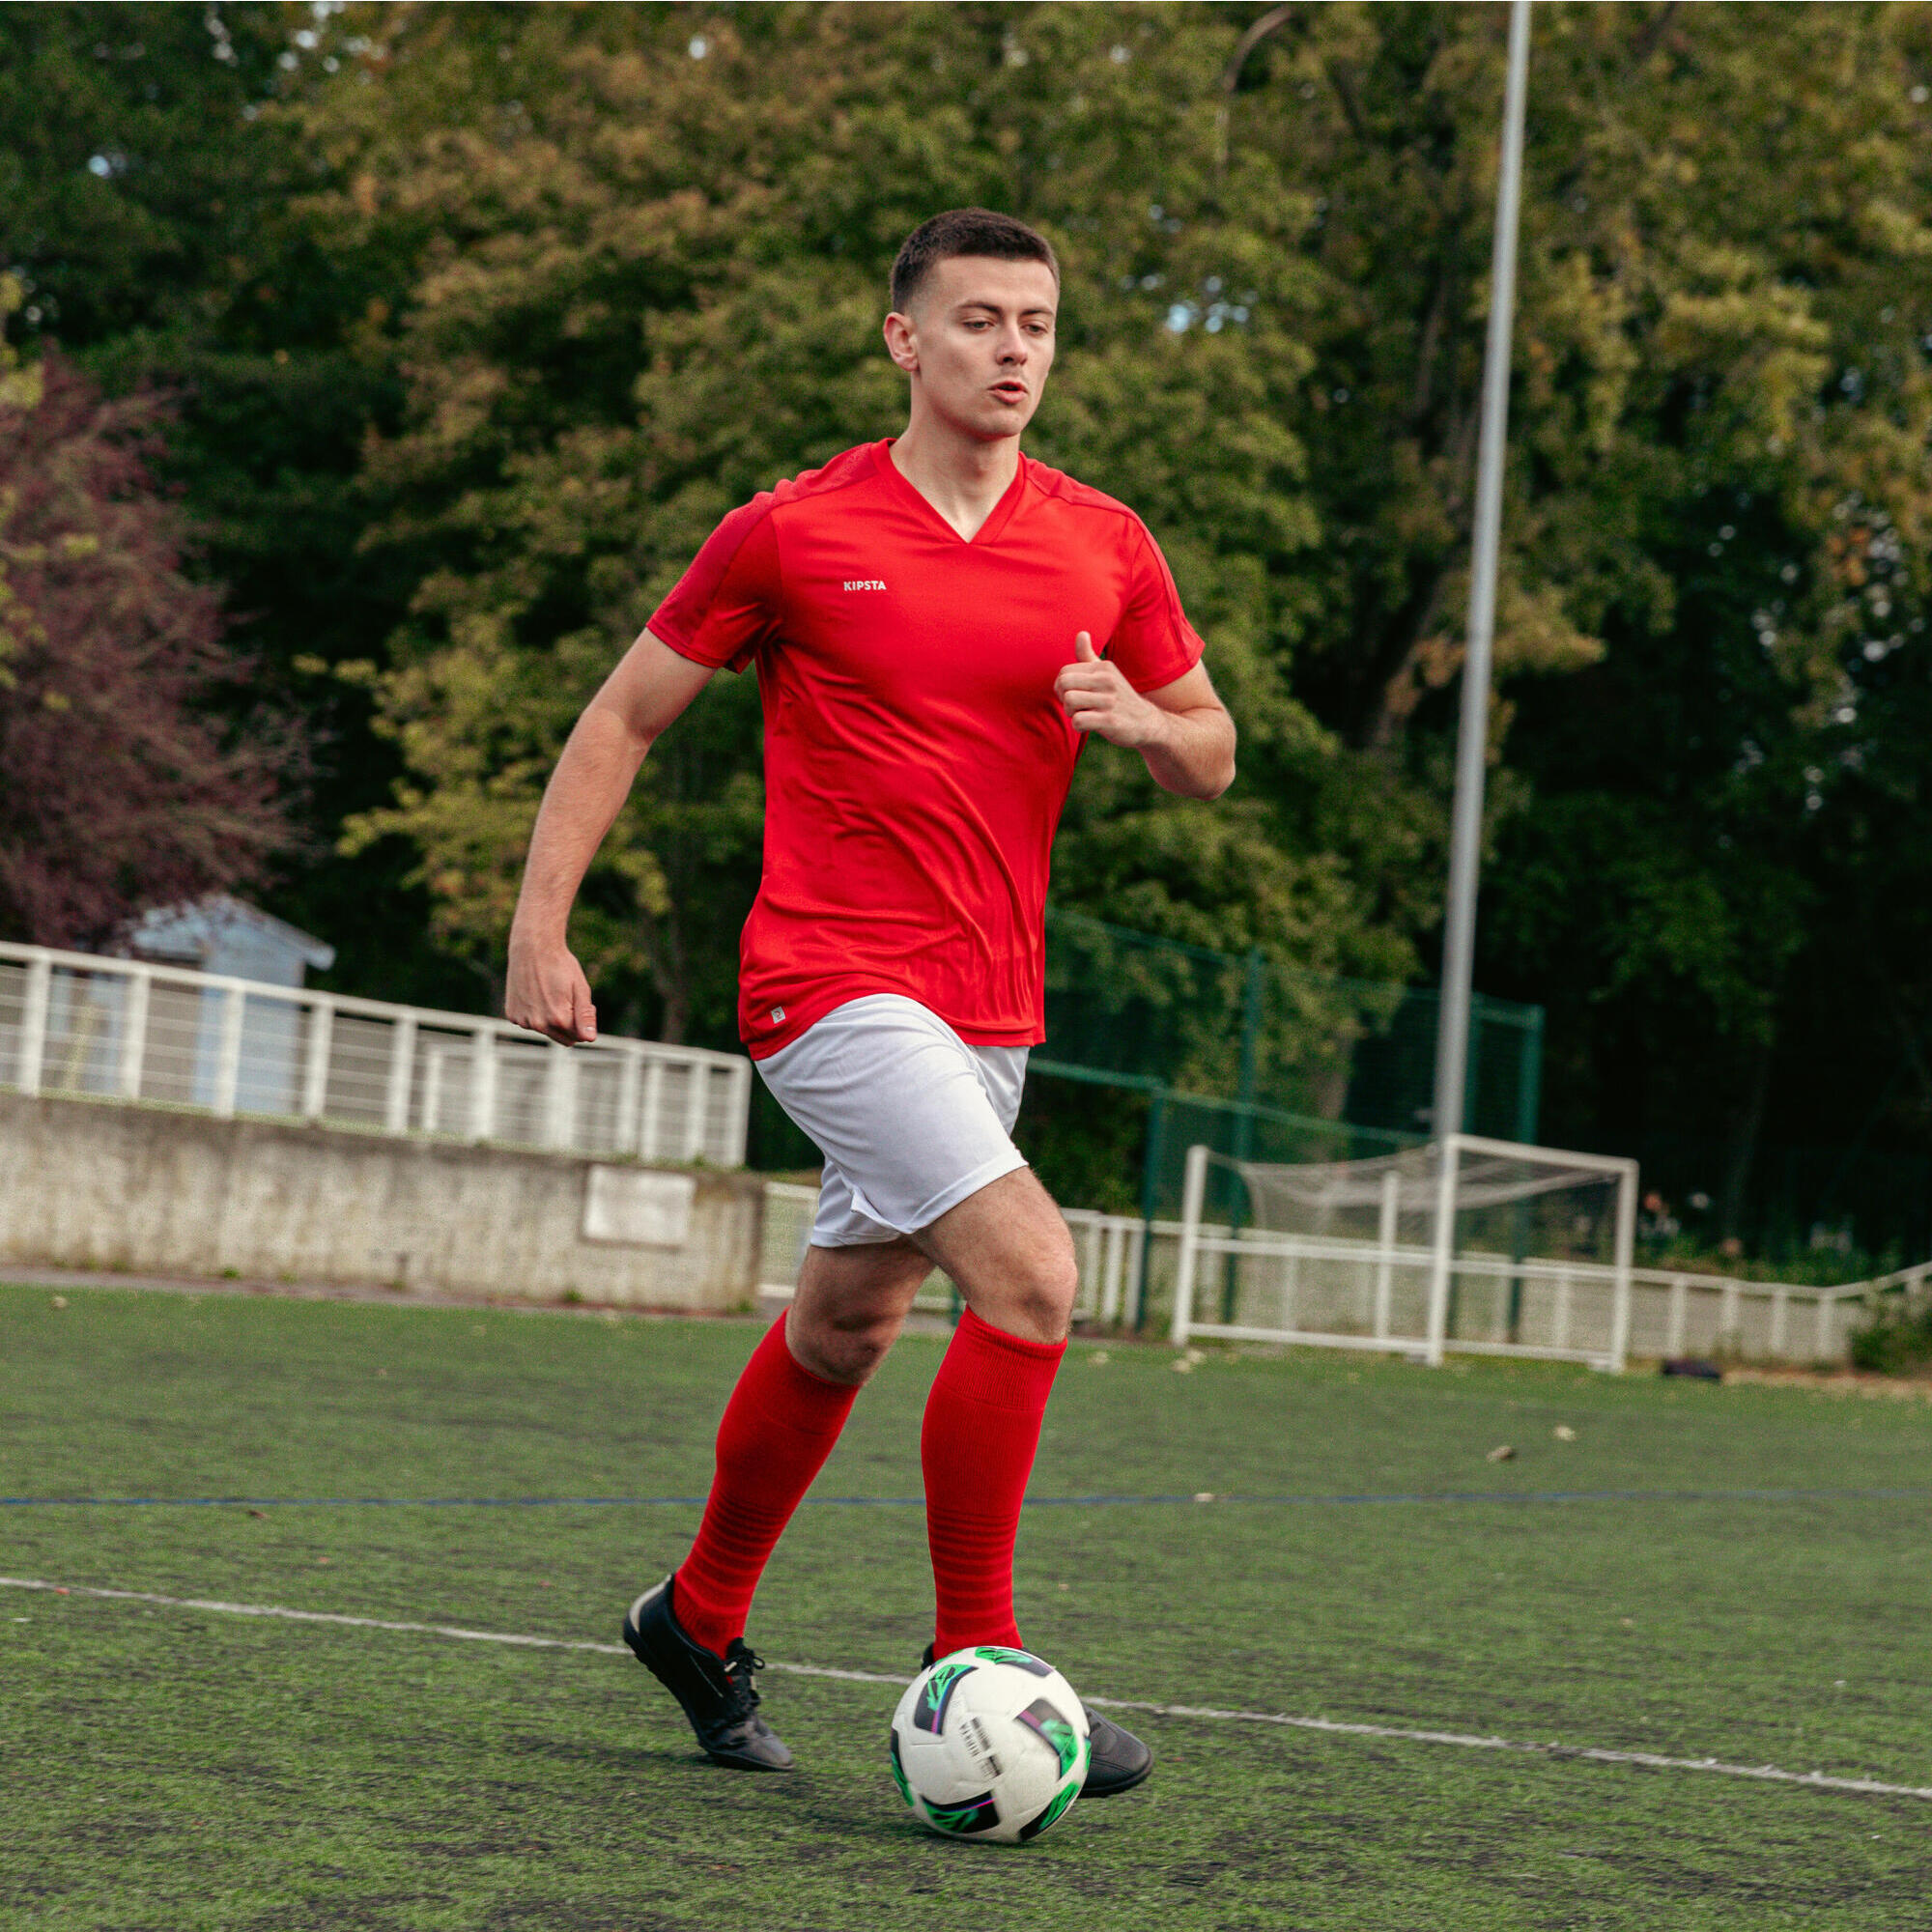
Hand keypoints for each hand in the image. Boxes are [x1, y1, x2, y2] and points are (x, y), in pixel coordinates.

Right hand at [505, 933, 597, 1043]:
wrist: (532, 948)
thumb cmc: (560, 966)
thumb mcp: (580, 988)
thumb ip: (585, 1016)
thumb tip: (590, 1039)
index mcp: (558, 1019)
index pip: (579, 1036)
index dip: (583, 1021)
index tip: (580, 1002)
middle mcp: (538, 1024)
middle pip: (563, 1039)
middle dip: (569, 1025)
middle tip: (567, 1000)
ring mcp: (522, 1020)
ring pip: (546, 1030)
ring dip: (550, 1019)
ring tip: (549, 993)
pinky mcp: (512, 1015)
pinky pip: (529, 1022)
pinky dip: (534, 1013)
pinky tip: (535, 993)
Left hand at [1054, 631, 1164, 749]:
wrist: (1147, 723)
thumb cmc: (1119, 698)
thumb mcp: (1107, 674)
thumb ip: (1089, 656)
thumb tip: (1081, 633)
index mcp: (1103, 667)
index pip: (1064, 672)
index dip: (1061, 687)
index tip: (1074, 695)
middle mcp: (1107, 680)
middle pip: (1064, 683)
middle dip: (1063, 698)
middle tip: (1075, 706)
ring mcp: (1109, 700)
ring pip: (1069, 701)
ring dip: (1070, 713)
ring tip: (1083, 714)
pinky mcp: (1110, 720)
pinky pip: (1078, 720)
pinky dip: (1078, 726)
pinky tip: (1089, 726)